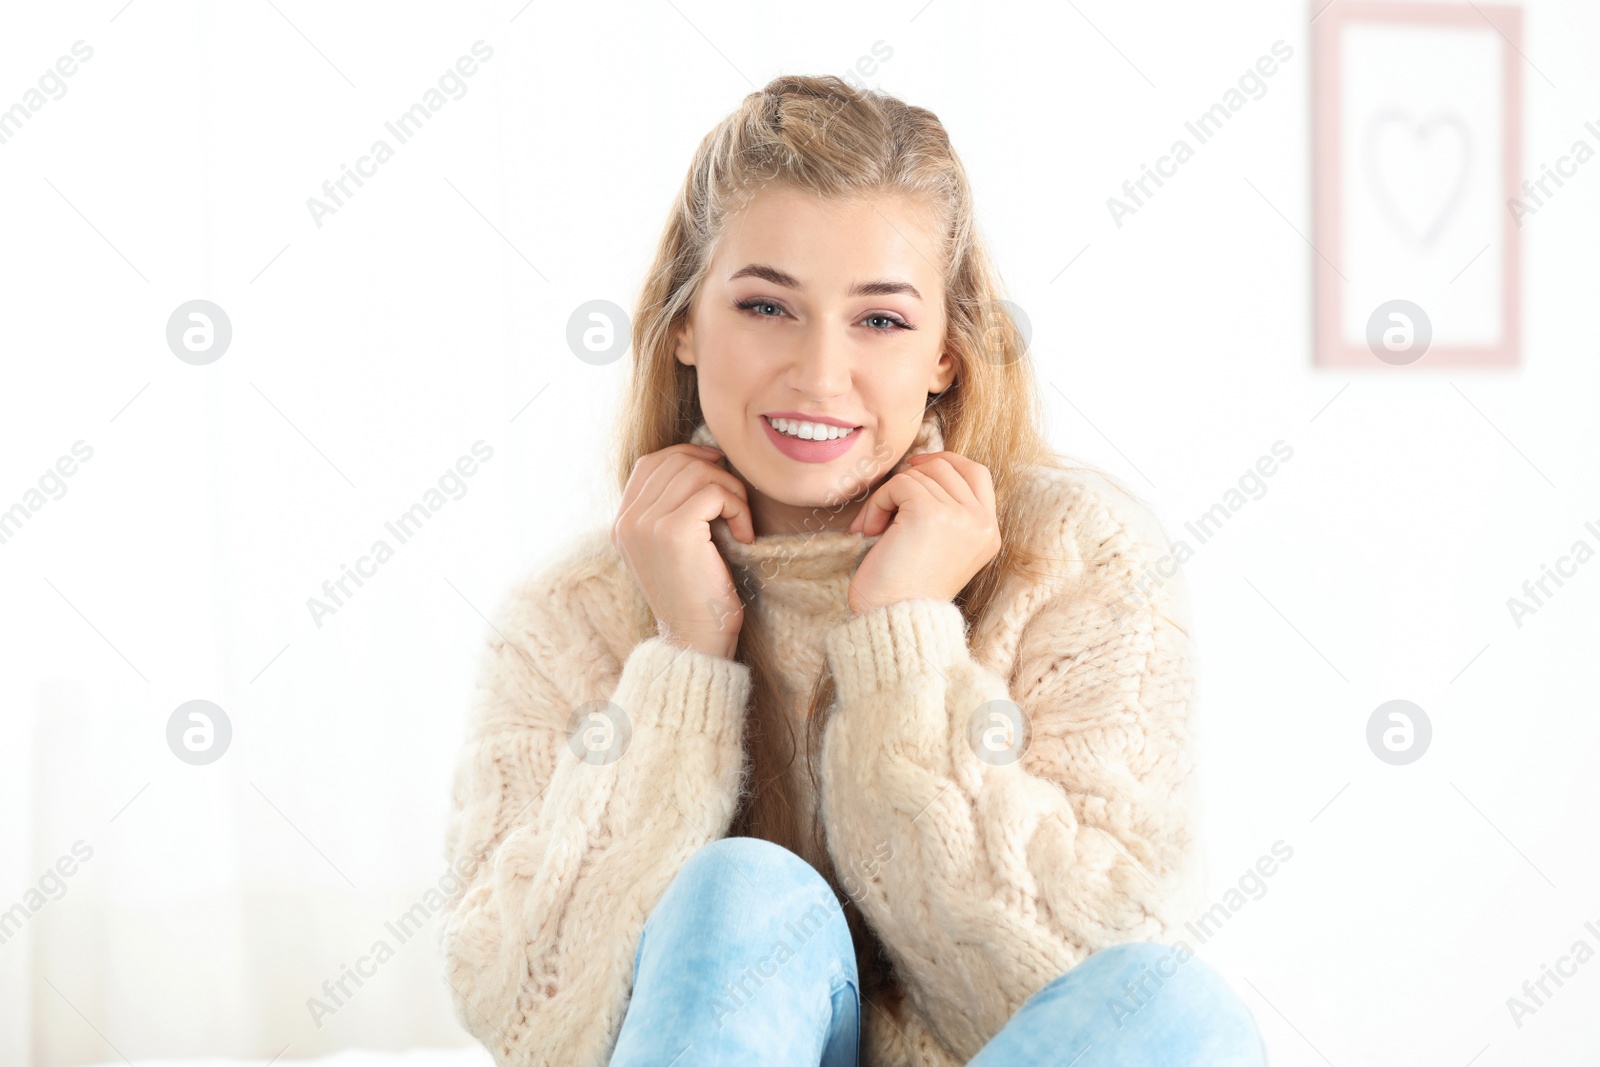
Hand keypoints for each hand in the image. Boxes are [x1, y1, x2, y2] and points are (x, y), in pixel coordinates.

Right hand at [612, 443, 752, 659]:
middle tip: (736, 502)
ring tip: (739, 520)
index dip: (688, 455)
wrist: (696, 640)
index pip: (650, 462)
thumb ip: (670, 508)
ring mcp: (646, 525)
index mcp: (622, 523)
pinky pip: (714, 492)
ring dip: (731, 490)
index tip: (718, 470)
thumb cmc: (696, 594)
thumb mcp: (673, 547)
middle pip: (675, 461)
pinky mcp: (673, 531)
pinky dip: (738, 507)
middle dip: (715, 472)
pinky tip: (743, 534)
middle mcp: (627, 521)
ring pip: (697, 472)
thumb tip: (703, 459)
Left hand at [844, 451, 1000, 615]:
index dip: (946, 461)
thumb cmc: (906, 590)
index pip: (977, 473)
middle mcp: (981, 522)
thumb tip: (921, 468)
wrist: (894, 620)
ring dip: (888, 496)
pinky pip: (899, 485)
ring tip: (875, 528)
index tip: (915, 468)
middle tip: (886, 509)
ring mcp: (959, 516)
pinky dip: (878, 503)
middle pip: (945, 467)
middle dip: (910, 480)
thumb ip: (947, 512)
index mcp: (989, 533)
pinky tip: (870, 531)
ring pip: (918, 476)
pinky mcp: (930, 512)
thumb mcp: (942, 548)